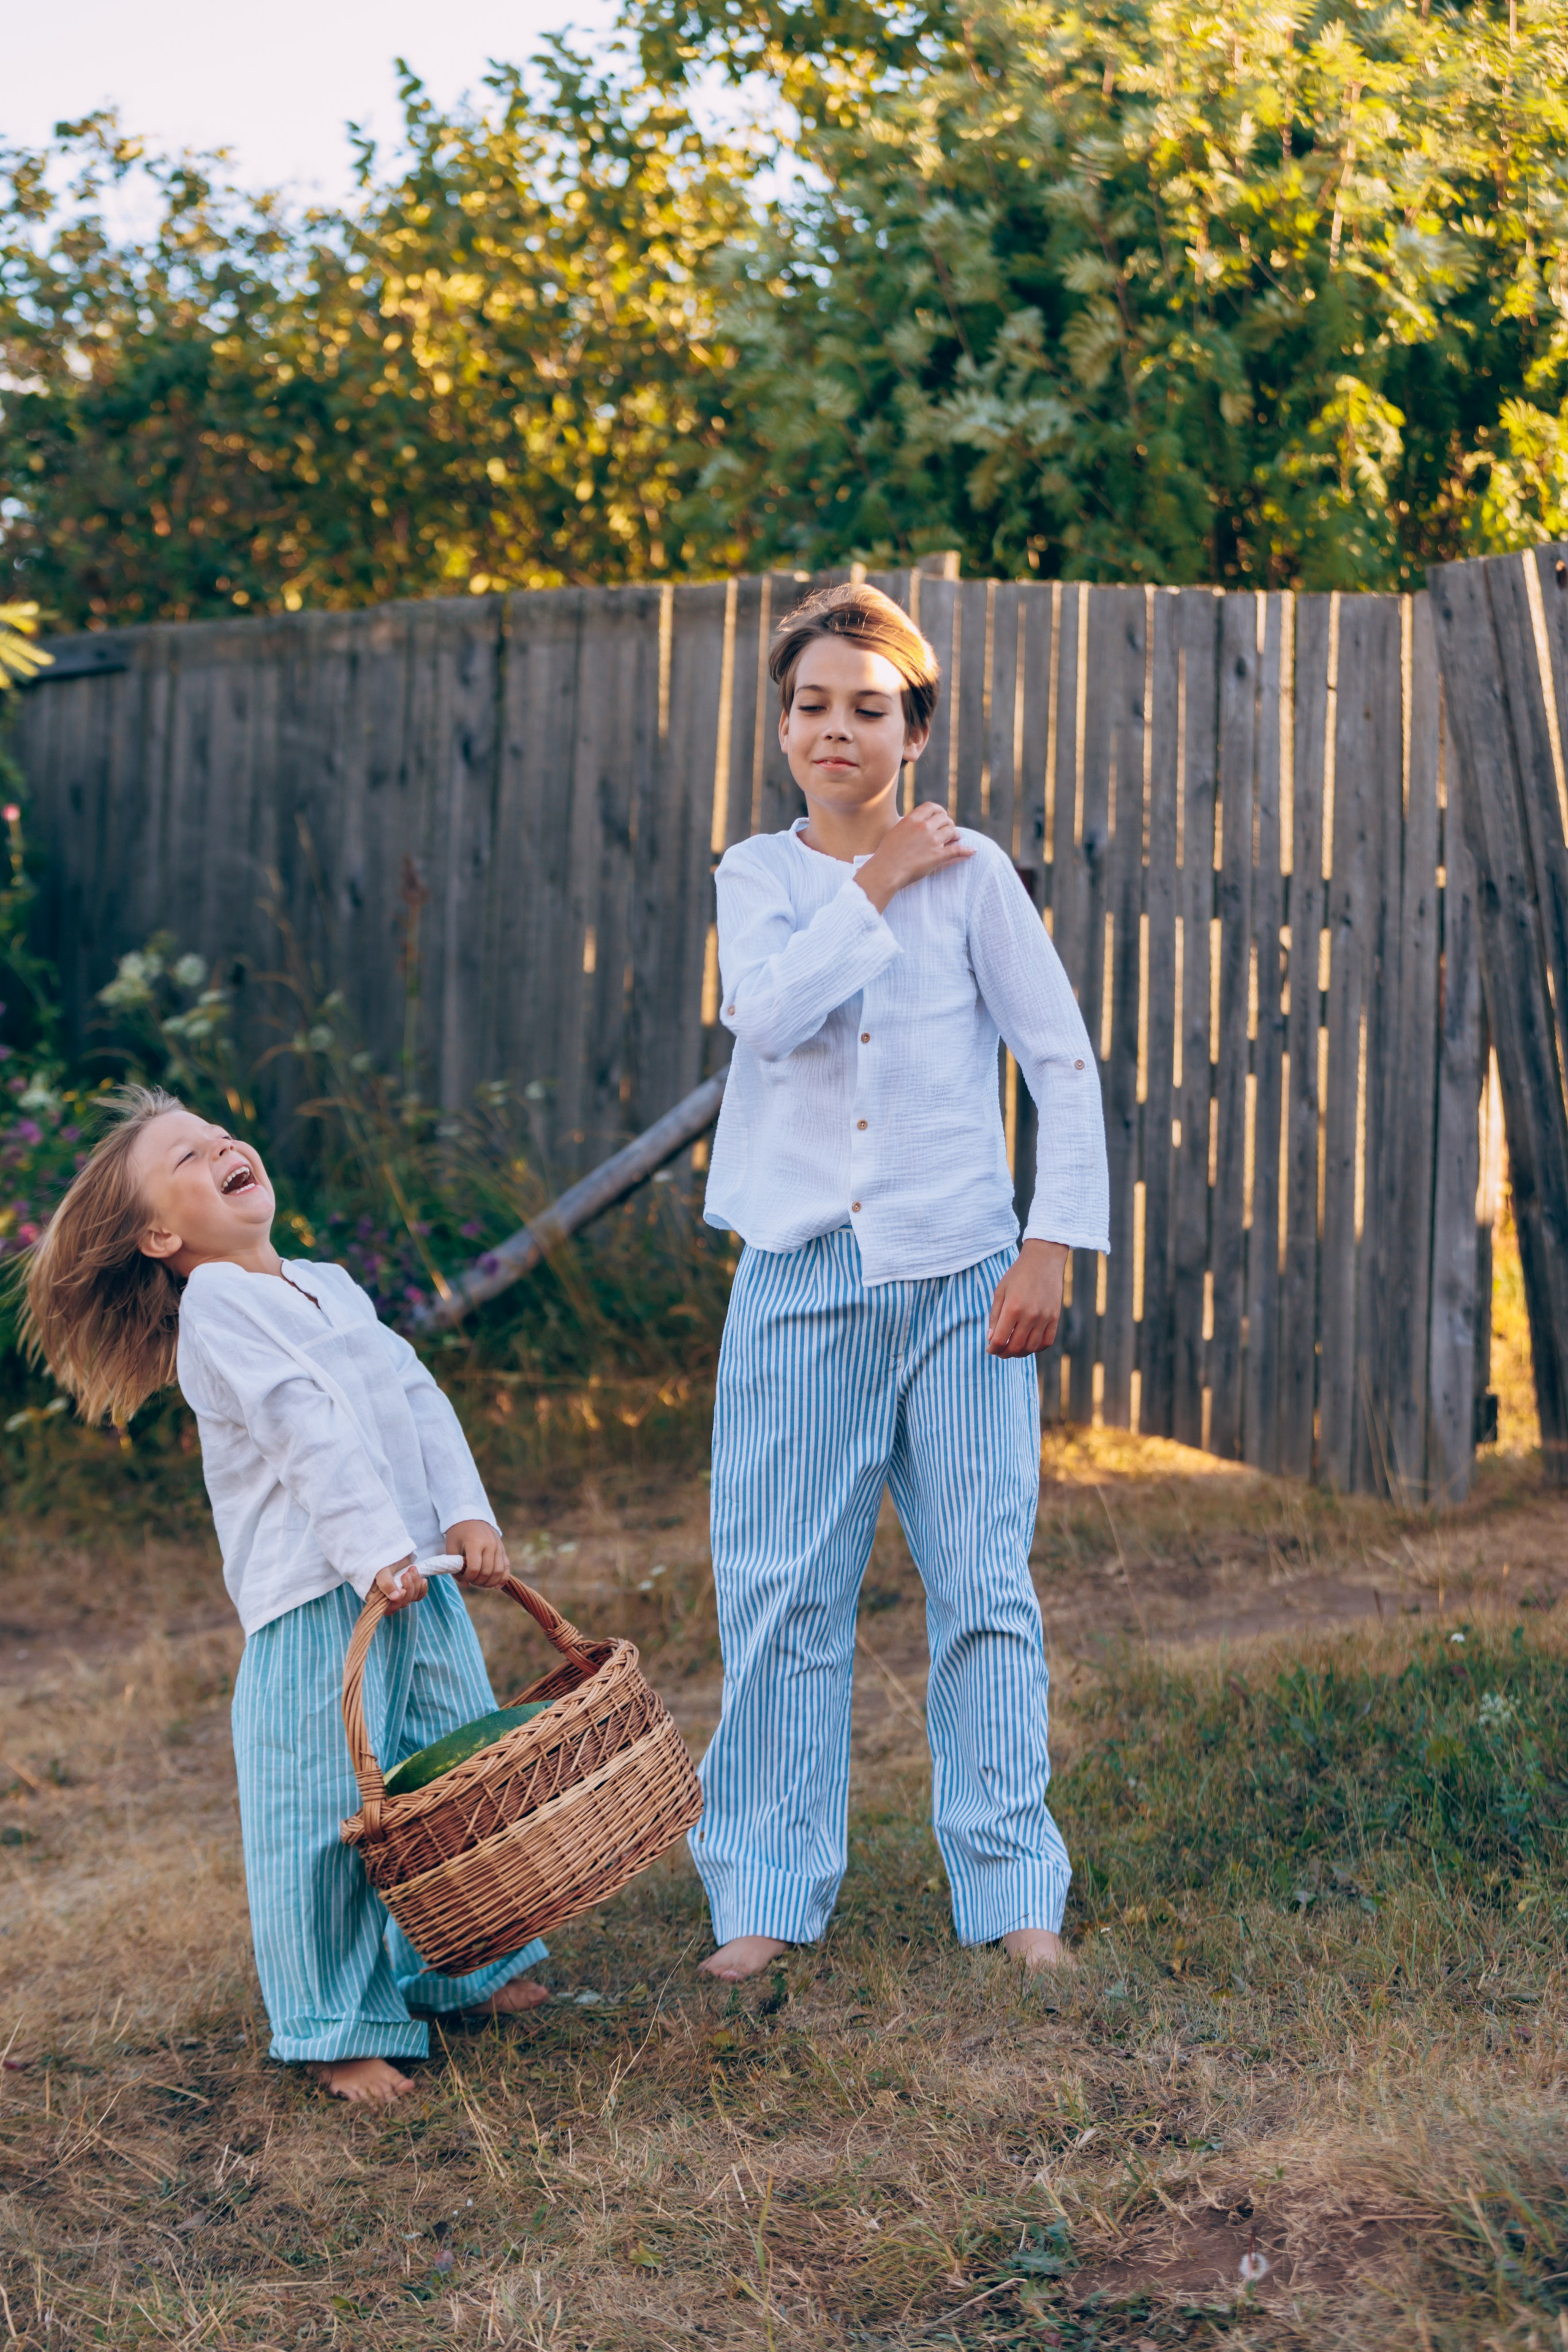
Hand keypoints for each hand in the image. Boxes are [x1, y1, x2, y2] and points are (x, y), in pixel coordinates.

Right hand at [374, 1556, 425, 1611]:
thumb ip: (386, 1584)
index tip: (402, 1591)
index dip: (397, 1603)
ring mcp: (399, 1594)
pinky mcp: (410, 1589)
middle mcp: (388, 1598)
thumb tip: (395, 1597)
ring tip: (412, 1569)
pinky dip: (422, 1587)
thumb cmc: (381, 1560)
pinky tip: (422, 1580)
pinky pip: (419, 1595)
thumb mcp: (381, 1570)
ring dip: (415, 1584)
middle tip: (406, 1574)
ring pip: (412, 1598)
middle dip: (408, 1588)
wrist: (392, 1549)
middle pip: (403, 1603)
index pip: (388, 1609)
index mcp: (376, 1597)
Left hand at [445, 1518, 511, 1589]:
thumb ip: (456, 1567)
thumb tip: (466, 1584)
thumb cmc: (458, 1534)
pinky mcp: (502, 1550)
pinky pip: (507, 1567)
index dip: (468, 1577)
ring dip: (489, 1582)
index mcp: (475, 1543)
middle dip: (478, 1581)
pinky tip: (496, 1586)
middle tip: (471, 1580)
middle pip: (487, 1572)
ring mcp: (498, 1547)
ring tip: (480, 1583)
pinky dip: (503, 1579)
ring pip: (498, 1572)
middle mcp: (489, 1545)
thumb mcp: (451, 1548)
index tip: (463, 1577)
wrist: (470, 1516)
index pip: (474, 1568)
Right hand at [854, 802, 973, 910]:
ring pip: (952, 831)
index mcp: (913, 819)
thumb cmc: (886, 854)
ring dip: (956, 835)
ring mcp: (932, 841)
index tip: (941, 817)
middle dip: (948, 824)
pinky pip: (957, 850)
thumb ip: (909, 825)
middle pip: (944, 819)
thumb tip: (917, 822)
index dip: (939, 811)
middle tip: (949, 830)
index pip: (932, 807)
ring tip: (956, 839)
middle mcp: (924, 827)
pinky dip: (967, 850)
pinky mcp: (938, 855)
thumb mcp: (896, 832)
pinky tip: (972, 851)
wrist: (886, 870)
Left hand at [988, 1240, 1069, 1357]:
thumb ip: (994, 1316)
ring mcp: (1044, 1318)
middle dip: (1004, 1353)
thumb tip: (991, 1338)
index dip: (992, 1348)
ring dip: (1019, 1353)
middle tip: (999, 1351)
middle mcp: (1029, 1315)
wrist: (1043, 1260)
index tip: (989, 1348)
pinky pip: (1046, 1342)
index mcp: (1012, 1308)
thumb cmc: (1018, 1274)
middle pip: (1015, 1347)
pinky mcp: (1055, 1317)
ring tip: (1012, 1348)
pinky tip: (1028, 1344)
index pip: (999, 1340)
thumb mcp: (1000, 1291)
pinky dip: (1036, 1348)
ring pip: (1031, 1347)